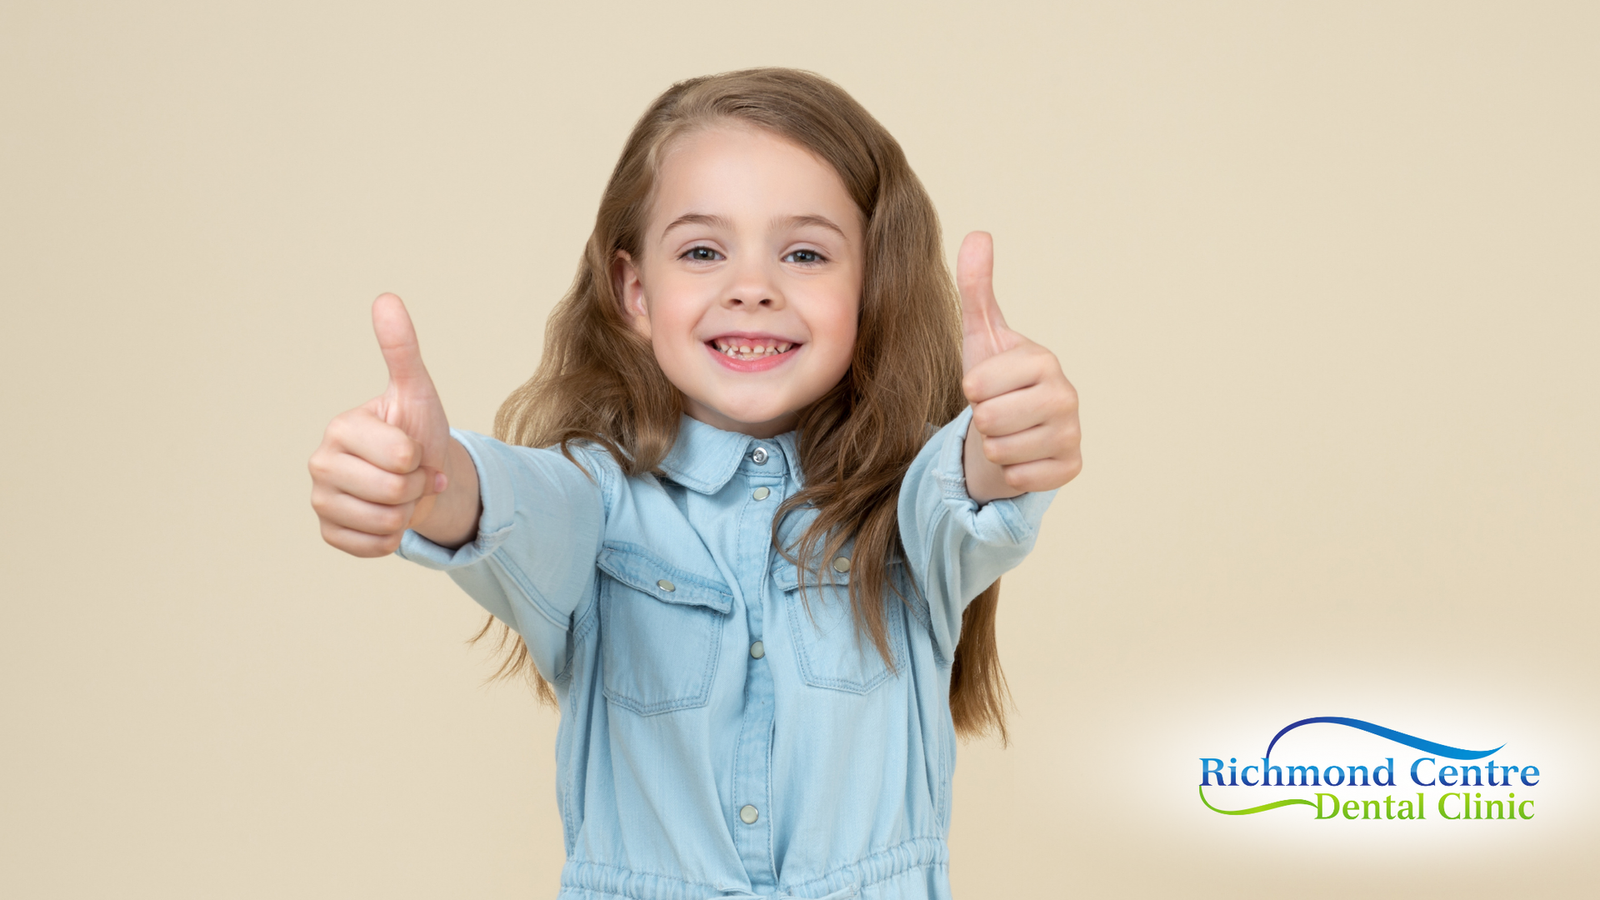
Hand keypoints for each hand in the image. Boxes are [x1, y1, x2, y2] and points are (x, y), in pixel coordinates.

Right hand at [309, 294, 454, 555]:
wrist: (419, 476)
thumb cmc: (415, 430)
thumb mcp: (416, 391)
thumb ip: (401, 348)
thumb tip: (386, 298)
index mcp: (340, 428)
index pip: (402, 457)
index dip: (421, 458)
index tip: (413, 448)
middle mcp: (320, 464)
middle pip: (393, 492)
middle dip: (415, 486)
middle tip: (410, 474)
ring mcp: (320, 501)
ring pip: (385, 524)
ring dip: (406, 513)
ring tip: (400, 493)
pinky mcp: (328, 533)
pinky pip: (374, 547)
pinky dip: (392, 538)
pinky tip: (387, 516)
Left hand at [957, 232, 1082, 502]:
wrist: (1012, 429)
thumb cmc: (995, 381)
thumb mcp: (980, 335)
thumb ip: (976, 288)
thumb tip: (978, 234)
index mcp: (1044, 360)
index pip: (978, 385)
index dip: (972, 390)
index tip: (986, 385)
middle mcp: (1067, 395)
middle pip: (990, 420)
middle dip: (982, 420)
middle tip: (996, 411)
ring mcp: (1073, 433)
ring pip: (1002, 451)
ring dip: (994, 446)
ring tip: (1007, 431)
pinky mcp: (1070, 467)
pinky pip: (1020, 478)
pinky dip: (1010, 471)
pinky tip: (1021, 454)